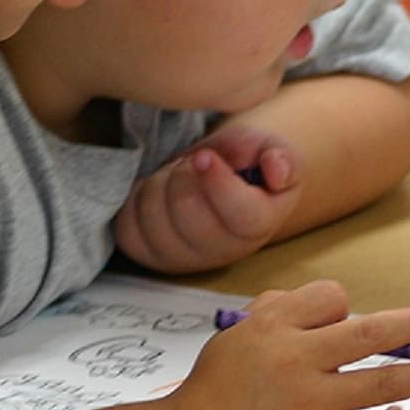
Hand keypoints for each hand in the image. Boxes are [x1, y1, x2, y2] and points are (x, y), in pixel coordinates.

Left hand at [113, 125, 304, 272]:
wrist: (218, 180)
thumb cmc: (245, 164)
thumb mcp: (271, 149)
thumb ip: (281, 156)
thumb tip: (277, 172)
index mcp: (259, 224)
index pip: (241, 216)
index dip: (218, 184)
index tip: (203, 155)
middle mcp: (224, 251)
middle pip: (189, 215)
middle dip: (183, 175)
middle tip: (192, 162)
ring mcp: (185, 260)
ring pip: (154, 220)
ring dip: (159, 185)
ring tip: (177, 176)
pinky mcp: (150, 258)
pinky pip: (128, 231)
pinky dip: (135, 202)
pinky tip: (157, 192)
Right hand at [165, 281, 409, 409]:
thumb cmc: (214, 389)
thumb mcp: (237, 333)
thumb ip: (280, 309)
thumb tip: (331, 302)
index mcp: (273, 326)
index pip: (329, 297)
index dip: (340, 303)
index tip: (342, 314)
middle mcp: (296, 359)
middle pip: (369, 333)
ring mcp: (311, 402)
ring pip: (381, 382)